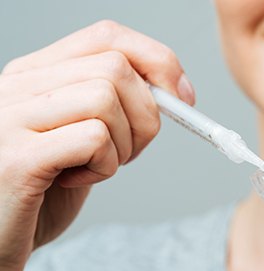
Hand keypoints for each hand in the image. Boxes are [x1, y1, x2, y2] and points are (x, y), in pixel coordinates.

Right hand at [0, 20, 192, 269]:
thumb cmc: (45, 187)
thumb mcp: (79, 132)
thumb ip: (114, 103)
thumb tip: (176, 90)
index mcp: (35, 73)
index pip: (107, 36)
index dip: (156, 60)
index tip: (181, 95)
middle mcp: (17, 86)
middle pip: (115, 68)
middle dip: (146, 114)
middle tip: (131, 149)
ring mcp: (11, 119)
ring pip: (106, 99)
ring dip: (124, 144)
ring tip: (98, 166)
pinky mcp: (17, 159)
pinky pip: (94, 139)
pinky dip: (105, 165)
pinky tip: (78, 180)